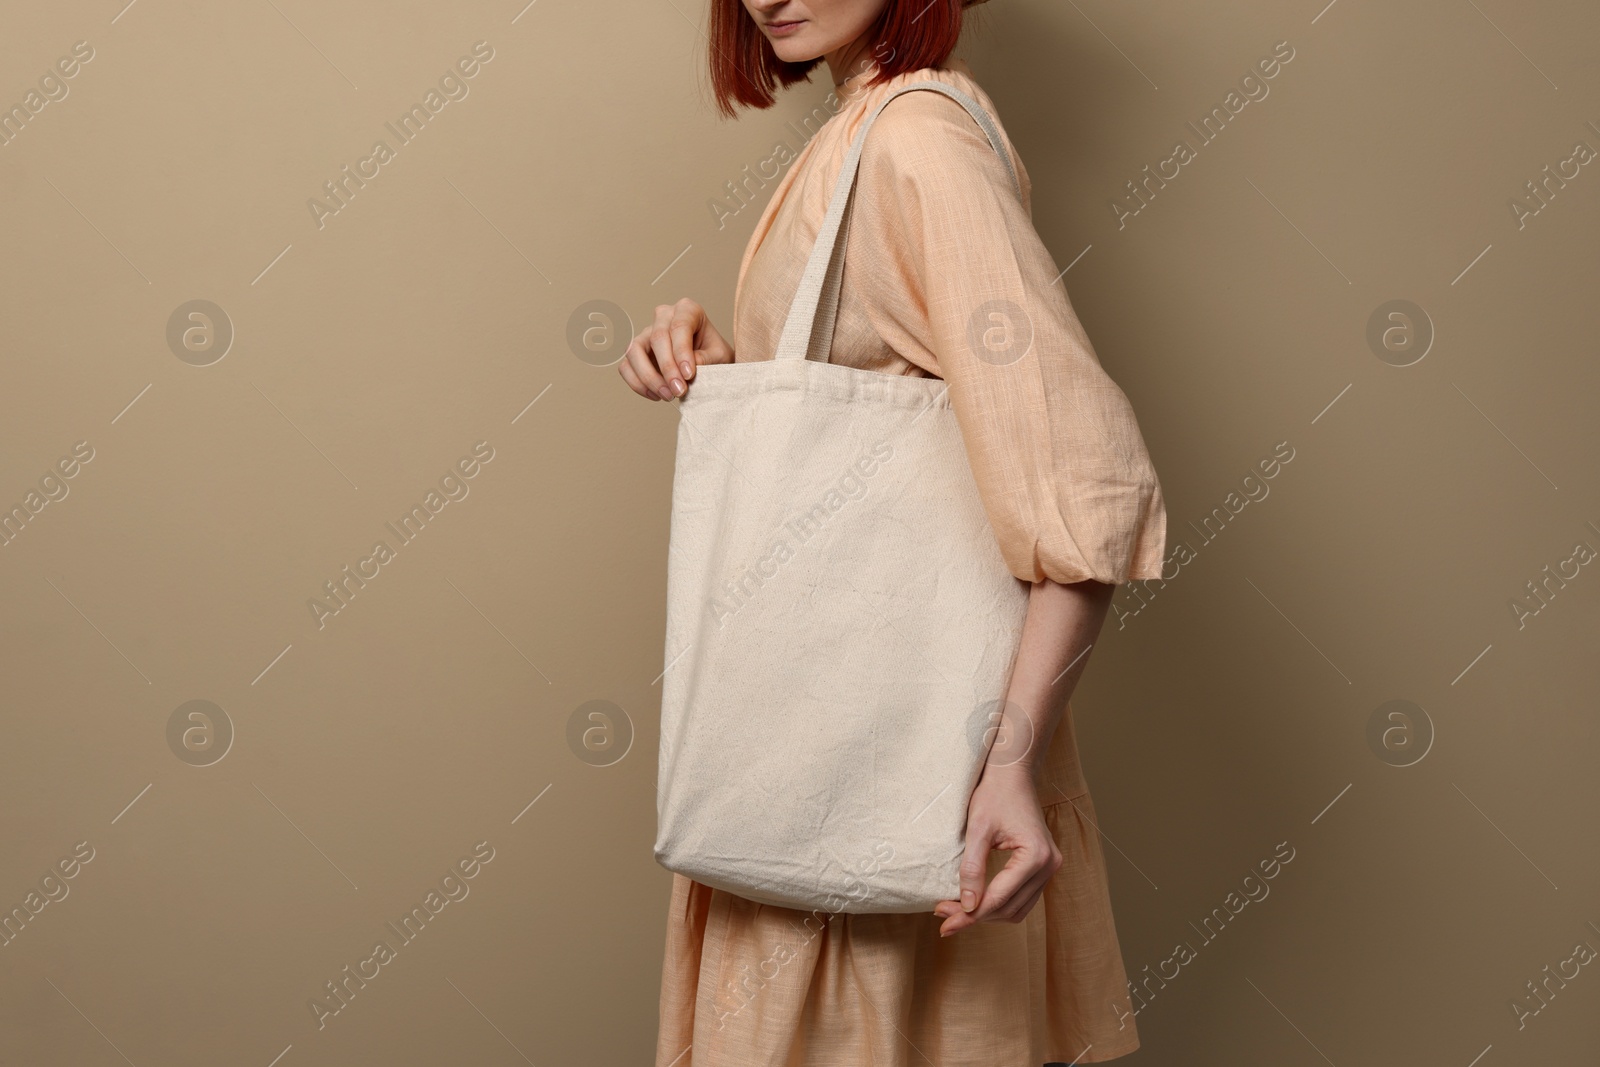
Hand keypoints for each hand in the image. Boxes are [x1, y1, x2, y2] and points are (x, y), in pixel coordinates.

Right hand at [618, 297, 733, 400]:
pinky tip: (657, 396)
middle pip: (657, 338)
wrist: (709, 363)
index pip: (679, 326)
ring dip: (648, 377)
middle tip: (679, 390)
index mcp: (687, 309)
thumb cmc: (714, 354)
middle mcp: (664, 317)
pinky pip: (626, 366)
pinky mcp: (636, 352)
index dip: (682, 352)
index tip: (689, 375)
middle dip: (667, 368)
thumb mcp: (720, 356)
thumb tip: (687, 367)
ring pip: (634, 351)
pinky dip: (638, 384)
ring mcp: (646, 333)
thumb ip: (707, 359)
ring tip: (668, 395)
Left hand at [933, 763, 1061, 936]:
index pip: (999, 898)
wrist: (1012, 774)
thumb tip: (967, 906)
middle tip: (943, 914)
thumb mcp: (977, 829)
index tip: (944, 922)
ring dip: (987, 914)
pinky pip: (1021, 898)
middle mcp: (1049, 866)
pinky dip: (998, 904)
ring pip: (1017, 909)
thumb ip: (972, 868)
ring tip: (955, 910)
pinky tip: (975, 901)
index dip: (970, 914)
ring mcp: (1049, 868)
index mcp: (1036, 856)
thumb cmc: (994, 794)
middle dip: (975, 915)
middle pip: (1009, 909)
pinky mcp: (1042, 867)